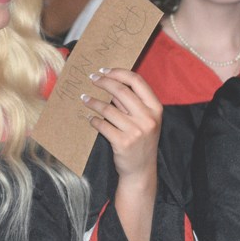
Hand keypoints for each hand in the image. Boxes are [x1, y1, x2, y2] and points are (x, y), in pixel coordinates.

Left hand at [82, 68, 161, 184]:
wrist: (141, 170)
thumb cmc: (141, 141)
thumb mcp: (145, 120)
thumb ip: (132, 102)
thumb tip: (111, 82)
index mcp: (156, 108)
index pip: (137, 81)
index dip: (119, 73)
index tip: (104, 70)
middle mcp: (148, 118)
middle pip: (121, 91)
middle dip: (103, 82)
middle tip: (91, 78)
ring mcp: (136, 131)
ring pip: (108, 108)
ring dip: (93, 101)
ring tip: (84, 98)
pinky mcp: (123, 143)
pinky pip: (102, 125)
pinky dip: (93, 120)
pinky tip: (89, 117)